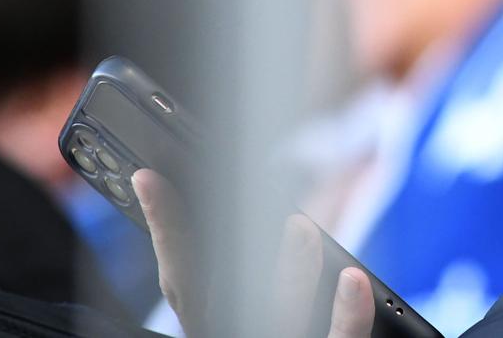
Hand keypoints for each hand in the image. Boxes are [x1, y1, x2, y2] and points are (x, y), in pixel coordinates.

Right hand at [135, 169, 374, 337]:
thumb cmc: (258, 328)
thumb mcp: (238, 318)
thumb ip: (230, 290)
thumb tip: (258, 223)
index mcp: (215, 334)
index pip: (179, 285)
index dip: (163, 231)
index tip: (149, 180)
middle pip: (213, 303)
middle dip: (210, 247)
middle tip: (220, 191)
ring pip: (279, 323)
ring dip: (287, 274)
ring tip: (299, 226)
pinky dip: (347, 316)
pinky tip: (353, 280)